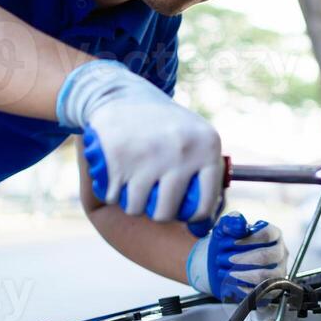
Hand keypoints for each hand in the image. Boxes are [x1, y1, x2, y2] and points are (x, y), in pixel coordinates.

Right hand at [57, 60, 223, 222]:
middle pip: (166, 213)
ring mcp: (150, 154)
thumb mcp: (195, 137)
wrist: (120, 93)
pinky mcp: (118, 157)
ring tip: (134, 181)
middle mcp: (182, 151)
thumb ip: (205, 174)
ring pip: (137, 208)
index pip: (204, 205)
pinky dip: (112, 192)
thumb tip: (202, 226)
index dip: (191, 217)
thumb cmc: (162, 125)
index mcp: (207, 147)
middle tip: (152, 193)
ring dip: (132, 202)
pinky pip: (114, 196)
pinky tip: (118, 173)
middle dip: (156, 211)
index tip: (181, 211)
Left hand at [186, 213, 287, 301]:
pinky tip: (232, 282)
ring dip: (242, 275)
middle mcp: (281, 252)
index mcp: (274, 234)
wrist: (226, 265)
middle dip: (243, 259)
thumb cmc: (229, 243)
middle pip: (267, 256)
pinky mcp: (274, 288)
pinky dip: (244, 288)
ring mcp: (280, 271)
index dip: (249, 239)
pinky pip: (261, 291)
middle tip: (225, 259)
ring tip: (226, 272)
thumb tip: (239, 223)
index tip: (231, 243)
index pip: (267, 235)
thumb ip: (232, 221)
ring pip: (265, 276)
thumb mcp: (227, 228)